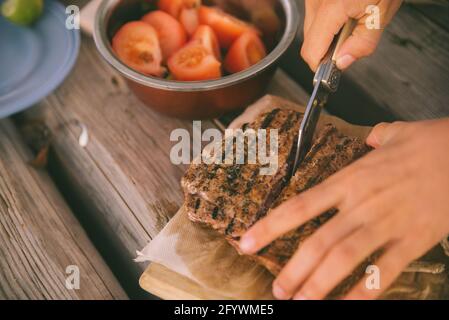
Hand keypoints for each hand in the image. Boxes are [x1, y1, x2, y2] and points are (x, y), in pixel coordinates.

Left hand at [240, 118, 448, 299]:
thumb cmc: (430, 143)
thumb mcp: (394, 134)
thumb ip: (376, 138)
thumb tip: (372, 137)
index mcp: (350, 179)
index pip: (300, 206)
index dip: (270, 226)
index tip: (247, 242)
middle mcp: (362, 204)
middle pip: (318, 242)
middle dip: (293, 270)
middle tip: (277, 291)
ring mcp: (387, 224)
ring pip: (344, 259)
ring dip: (320, 285)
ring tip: (301, 303)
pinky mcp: (414, 241)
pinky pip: (385, 272)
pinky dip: (366, 292)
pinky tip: (348, 306)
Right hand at [301, 0, 402, 70]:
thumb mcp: (382, 13)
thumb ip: (362, 43)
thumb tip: (343, 62)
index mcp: (331, 8)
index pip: (311, 52)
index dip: (321, 66)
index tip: (331, 70)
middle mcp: (315, 1)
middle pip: (309, 42)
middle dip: (326, 49)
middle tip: (349, 41)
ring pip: (310, 28)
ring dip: (326, 33)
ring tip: (350, 19)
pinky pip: (313, 14)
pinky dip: (326, 20)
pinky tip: (344, 10)